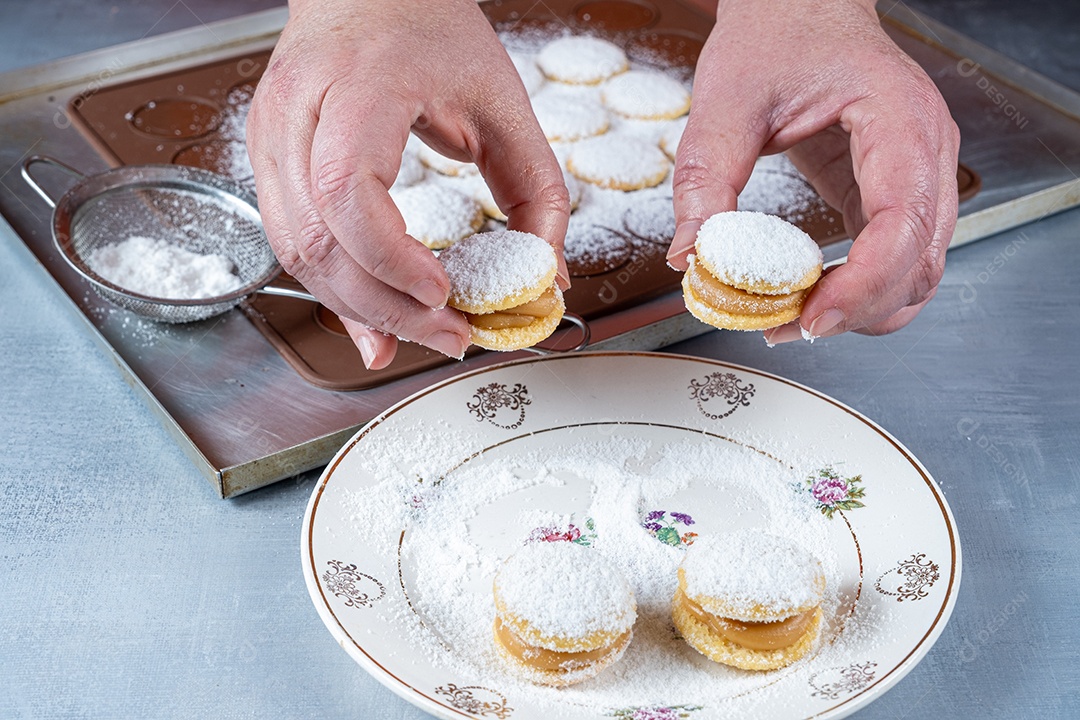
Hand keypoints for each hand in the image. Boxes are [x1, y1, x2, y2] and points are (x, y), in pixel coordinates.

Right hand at [247, 0, 569, 368]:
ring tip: (417, 334)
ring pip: (295, 252)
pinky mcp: (268, 159)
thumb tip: (545, 276)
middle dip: (382, 305)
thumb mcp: (503, 101)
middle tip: (446, 335)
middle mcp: (299, 109)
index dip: (391, 257)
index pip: (349, 189)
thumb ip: (537, 190)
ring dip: (356, 309)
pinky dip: (335, 289)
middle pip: (316, 238)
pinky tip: (373, 318)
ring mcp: (271, 135)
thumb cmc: (429, 28)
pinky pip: (291, 243)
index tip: (443, 291)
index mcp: (359, 85)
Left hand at [667, 0, 959, 340]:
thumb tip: (691, 256)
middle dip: (861, 309)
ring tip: (794, 318)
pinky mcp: (892, 193)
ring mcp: (918, 175)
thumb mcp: (727, 100)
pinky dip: (860, 289)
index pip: (904, 222)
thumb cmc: (779, 34)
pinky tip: (810, 297)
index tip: (812, 318)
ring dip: (865, 308)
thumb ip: (706, 178)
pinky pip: (895, 258)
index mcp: (899, 118)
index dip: (864, 284)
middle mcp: (925, 151)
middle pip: (922, 261)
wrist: (799, 7)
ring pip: (918, 270)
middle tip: (788, 327)